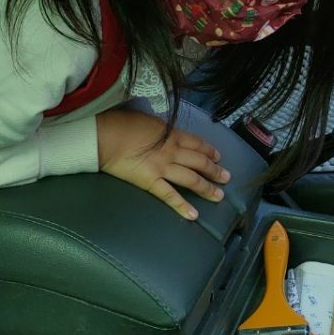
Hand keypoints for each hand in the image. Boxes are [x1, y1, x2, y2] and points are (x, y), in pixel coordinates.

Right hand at [96, 108, 230, 219]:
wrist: (107, 136)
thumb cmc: (123, 123)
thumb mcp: (148, 119)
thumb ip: (160, 128)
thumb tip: (164, 131)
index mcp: (172, 134)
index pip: (197, 143)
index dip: (209, 150)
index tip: (218, 156)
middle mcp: (173, 151)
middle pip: (200, 162)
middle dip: (215, 170)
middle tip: (226, 178)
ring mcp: (163, 168)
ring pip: (191, 179)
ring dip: (207, 188)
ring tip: (219, 196)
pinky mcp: (151, 182)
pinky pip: (170, 196)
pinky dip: (183, 206)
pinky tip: (194, 215)